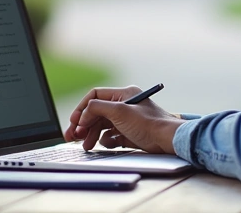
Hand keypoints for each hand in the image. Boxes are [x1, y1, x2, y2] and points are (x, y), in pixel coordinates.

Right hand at [63, 86, 183, 152]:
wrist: (167, 140)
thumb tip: (83, 113)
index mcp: (123, 94)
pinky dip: (106, 141)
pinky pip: (111, 136)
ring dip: (91, 135)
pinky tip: (107, 144)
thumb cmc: (148, 123)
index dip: (82, 108)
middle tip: (73, 137)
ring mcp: (126, 120)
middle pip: (96, 113)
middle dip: (83, 125)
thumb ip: (97, 108)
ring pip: (102, 126)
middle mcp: (124, 105)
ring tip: (85, 145)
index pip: (95, 96)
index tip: (74, 122)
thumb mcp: (119, 111)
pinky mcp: (129, 134)